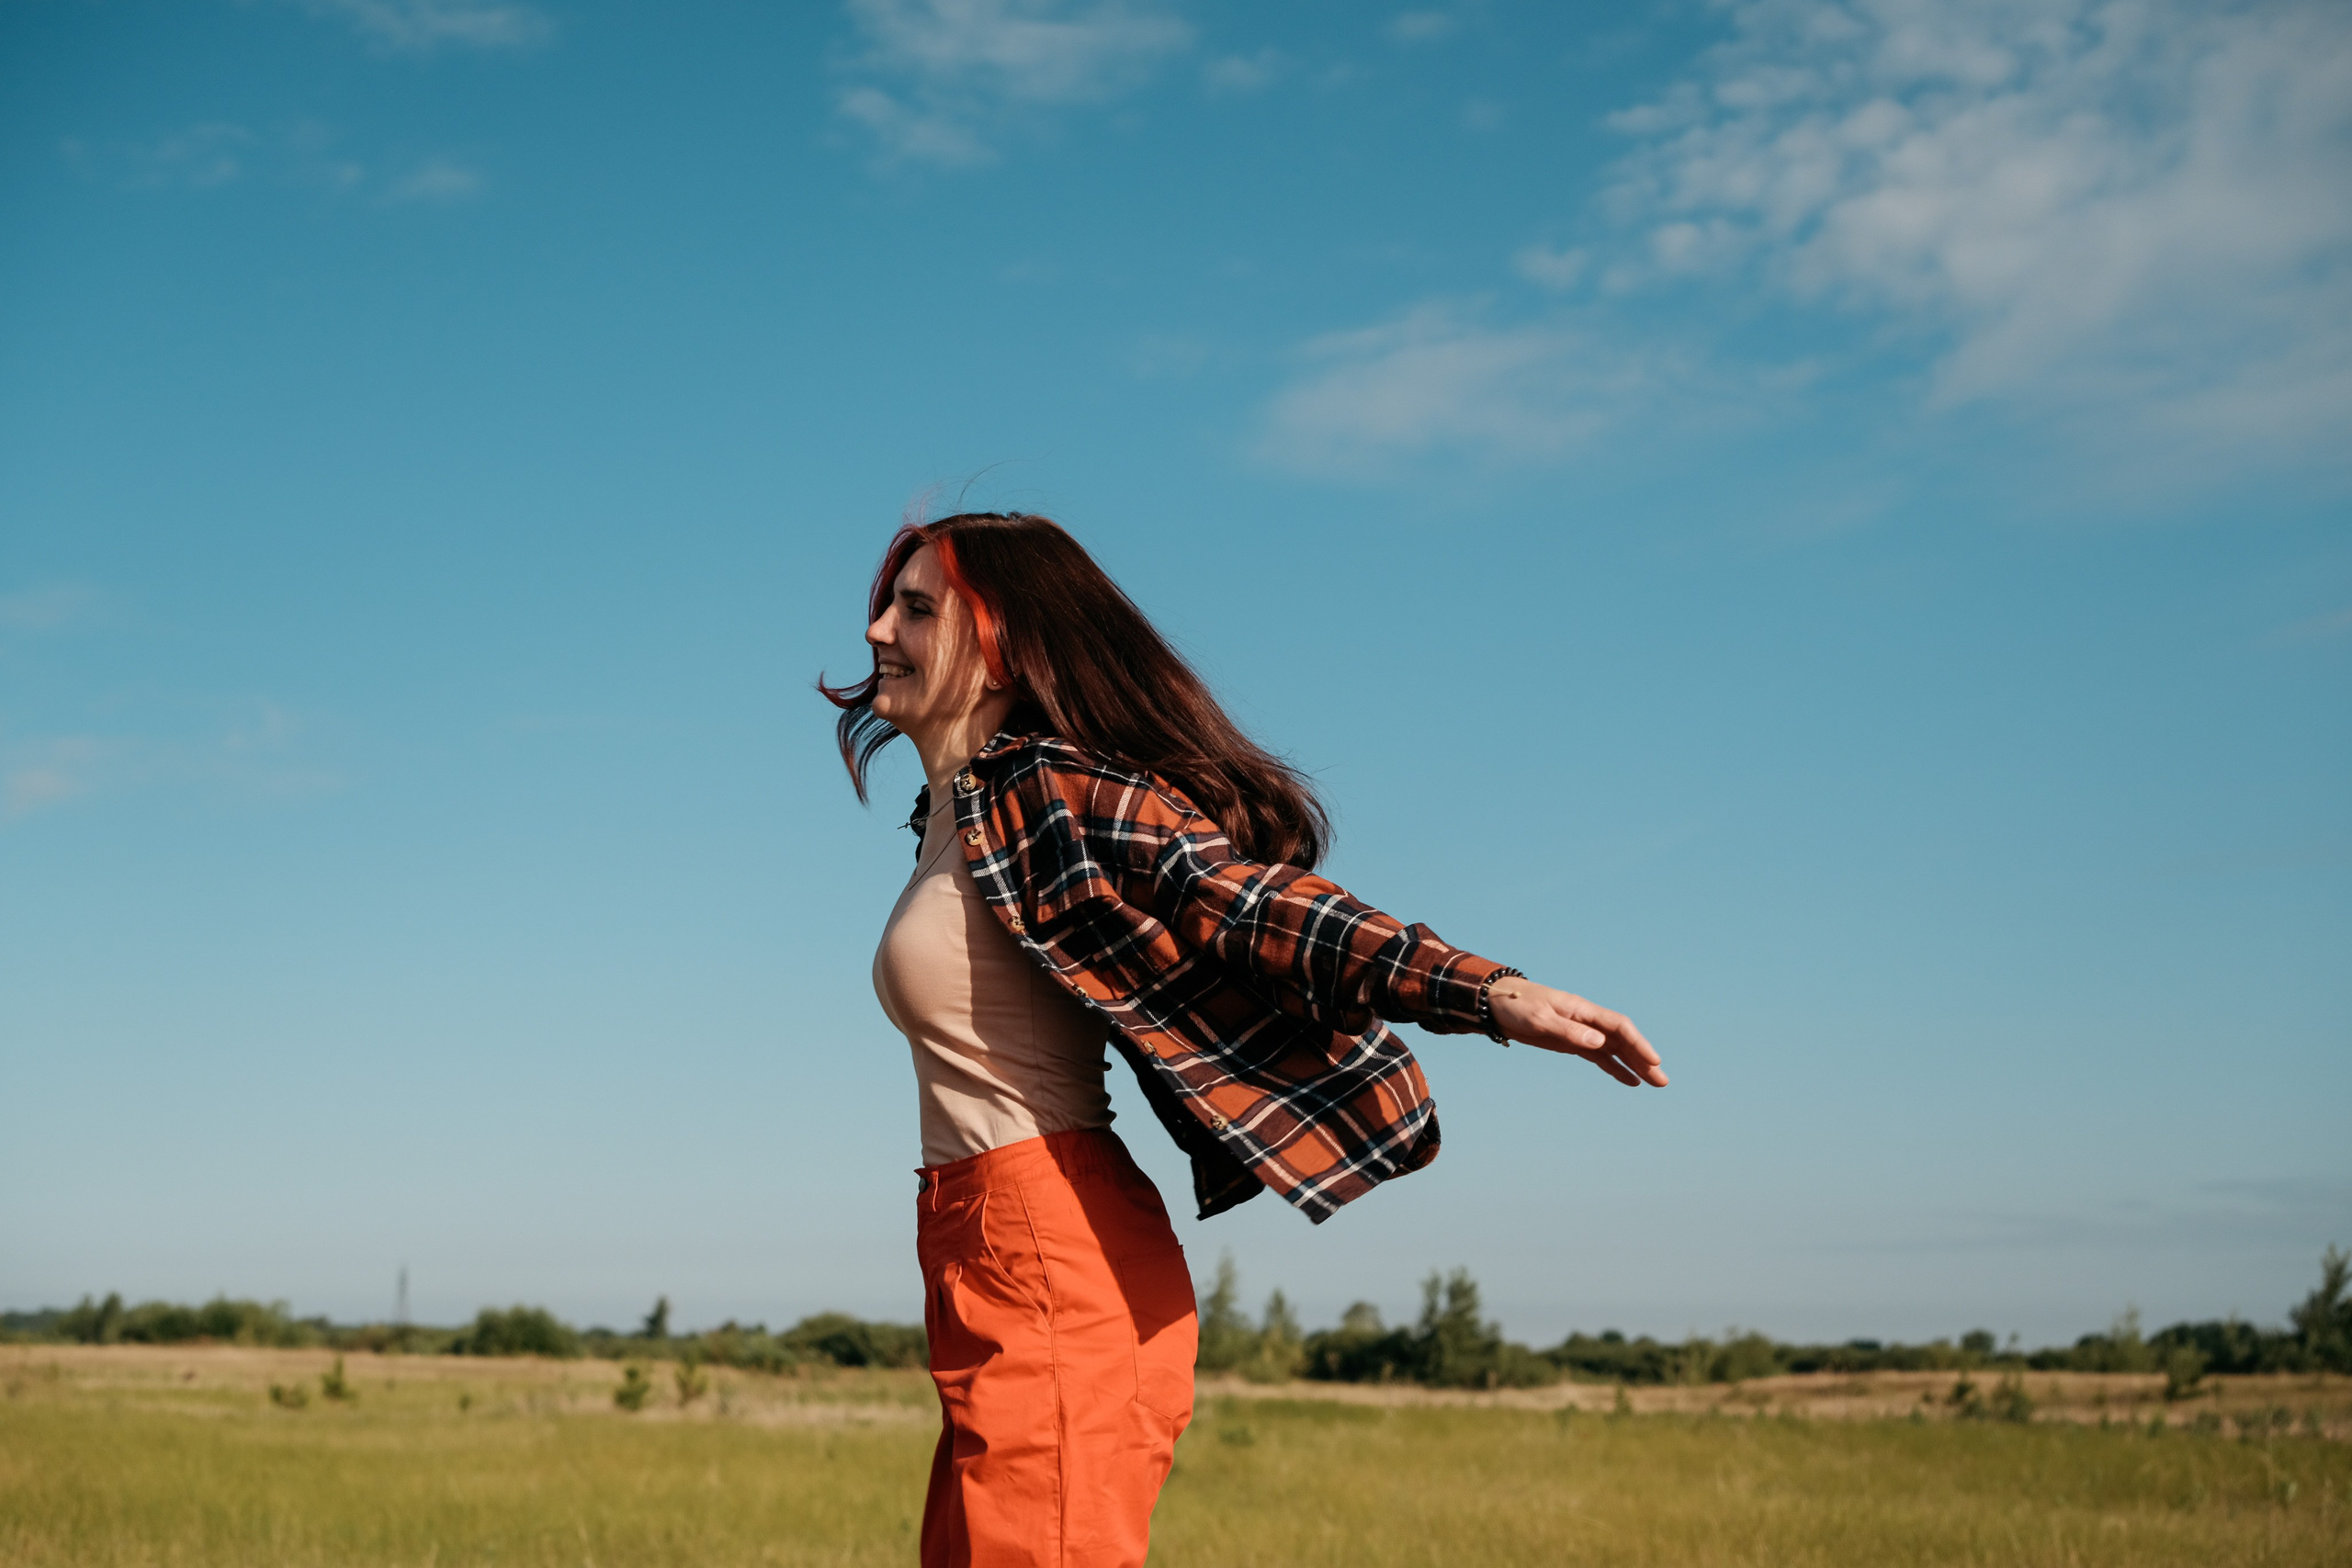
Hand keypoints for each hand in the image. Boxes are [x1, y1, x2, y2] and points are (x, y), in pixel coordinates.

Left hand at [1487, 980, 1666, 1086]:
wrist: (1497, 1004)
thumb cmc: (1517, 1006)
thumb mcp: (1540, 1019)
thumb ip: (1569, 1031)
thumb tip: (1599, 1043)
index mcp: (1582, 1010)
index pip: (1618, 1026)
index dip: (1638, 1043)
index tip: (1653, 1061)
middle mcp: (1587, 1021)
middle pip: (1623, 1040)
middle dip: (1644, 1059)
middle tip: (1663, 1081)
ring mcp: (1581, 1032)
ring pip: (1615, 1050)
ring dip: (1635, 1066)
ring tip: (1655, 1084)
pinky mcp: (1572, 1043)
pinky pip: (1599, 1057)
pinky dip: (1615, 1068)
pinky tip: (1630, 1081)